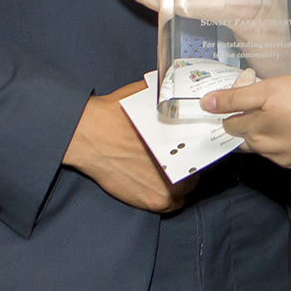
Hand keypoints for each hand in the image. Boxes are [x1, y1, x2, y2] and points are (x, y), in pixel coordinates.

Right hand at [62, 80, 195, 212]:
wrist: (89, 135)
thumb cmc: (114, 114)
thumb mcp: (145, 95)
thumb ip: (165, 96)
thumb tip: (174, 86)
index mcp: (182, 138)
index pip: (202, 147)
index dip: (196, 147)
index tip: (190, 147)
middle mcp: (181, 163)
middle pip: (196, 168)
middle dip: (186, 163)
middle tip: (175, 159)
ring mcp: (169, 185)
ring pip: (186, 188)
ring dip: (179, 181)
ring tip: (167, 173)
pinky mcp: (154, 201)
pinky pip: (172, 204)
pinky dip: (168, 198)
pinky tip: (159, 186)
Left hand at [202, 74, 290, 169]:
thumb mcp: (269, 89)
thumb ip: (236, 97)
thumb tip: (207, 103)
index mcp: (253, 130)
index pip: (228, 123)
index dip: (229, 109)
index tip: (236, 99)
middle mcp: (264, 148)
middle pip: (243, 137)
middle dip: (244, 123)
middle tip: (257, 106)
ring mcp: (283, 158)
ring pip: (263, 145)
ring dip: (264, 133)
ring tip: (278, 115)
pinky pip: (284, 151)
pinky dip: (284, 141)